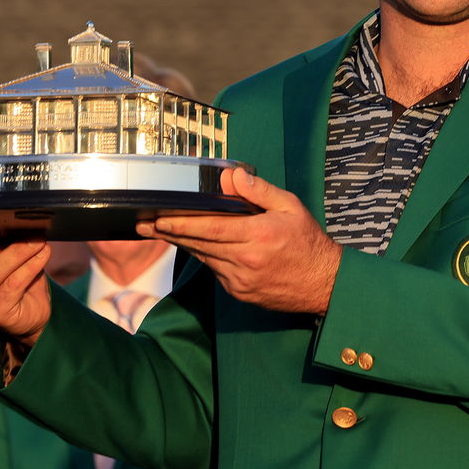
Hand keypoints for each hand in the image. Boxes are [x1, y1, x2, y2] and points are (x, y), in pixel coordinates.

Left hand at [136, 168, 341, 314]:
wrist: (323, 284)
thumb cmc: (308, 241)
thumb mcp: (290, 206)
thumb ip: (259, 190)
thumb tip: (231, 176)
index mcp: (257, 236)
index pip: (210, 228)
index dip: (181, 223)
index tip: (159, 218)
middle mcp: (245, 260)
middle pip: (199, 244)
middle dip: (169, 233)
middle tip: (144, 224)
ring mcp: (240, 280)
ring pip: (204, 258)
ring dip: (183, 244)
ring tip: (161, 231)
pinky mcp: (239, 292)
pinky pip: (215, 270)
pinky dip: (204, 256)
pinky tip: (195, 246)